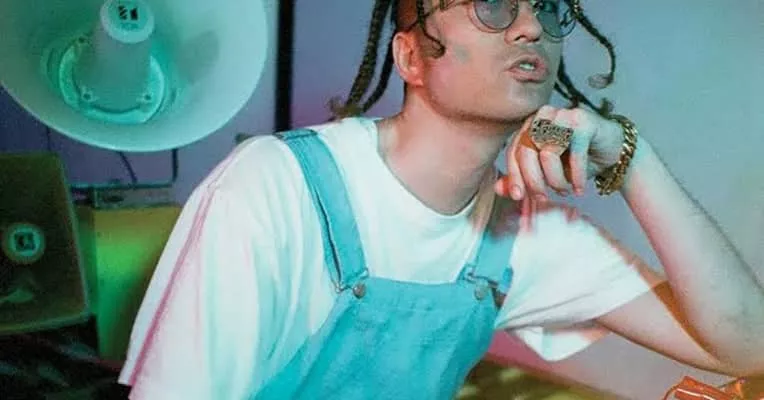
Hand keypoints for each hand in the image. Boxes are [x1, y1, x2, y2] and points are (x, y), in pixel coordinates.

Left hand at [495, 105, 624, 200]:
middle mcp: (544, 116)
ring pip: (548, 154)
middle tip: (543, 198)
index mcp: (530, 124)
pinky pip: (574, 154)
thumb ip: (523, 178)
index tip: (518, 196)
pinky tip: (580, 189)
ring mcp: (564, 115)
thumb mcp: (546, 172)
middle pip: (527, 152)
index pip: (514, 150)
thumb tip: (498, 189)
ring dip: (556, 180)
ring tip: (564, 191)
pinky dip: (576, 177)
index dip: (514, 175)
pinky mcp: (584, 121)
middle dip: (534, 181)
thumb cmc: (576, 160)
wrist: (613, 151)